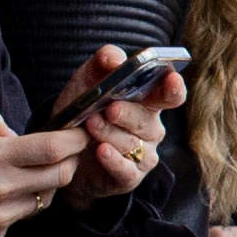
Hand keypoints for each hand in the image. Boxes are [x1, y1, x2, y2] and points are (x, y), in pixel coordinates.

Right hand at [0, 108, 91, 231]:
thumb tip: (16, 132)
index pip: (54, 148)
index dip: (76, 138)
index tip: (81, 131)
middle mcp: (3, 187)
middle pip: (61, 175)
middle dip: (71, 159)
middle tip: (65, 148)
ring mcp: (0, 213)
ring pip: (47, 197)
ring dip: (49, 181)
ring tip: (32, 168)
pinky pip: (25, 215)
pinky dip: (27, 201)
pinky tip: (12, 190)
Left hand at [71, 70, 175, 201]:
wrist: (62, 150)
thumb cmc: (83, 110)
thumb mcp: (88, 80)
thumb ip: (104, 62)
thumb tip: (115, 59)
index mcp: (148, 102)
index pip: (171, 94)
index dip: (174, 88)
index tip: (172, 80)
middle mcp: (151, 128)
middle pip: (147, 120)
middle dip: (128, 114)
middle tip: (110, 109)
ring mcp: (143, 154)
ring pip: (132, 144)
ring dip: (110, 134)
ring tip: (89, 125)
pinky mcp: (130, 176)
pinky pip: (126, 169)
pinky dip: (113, 160)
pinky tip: (100, 151)